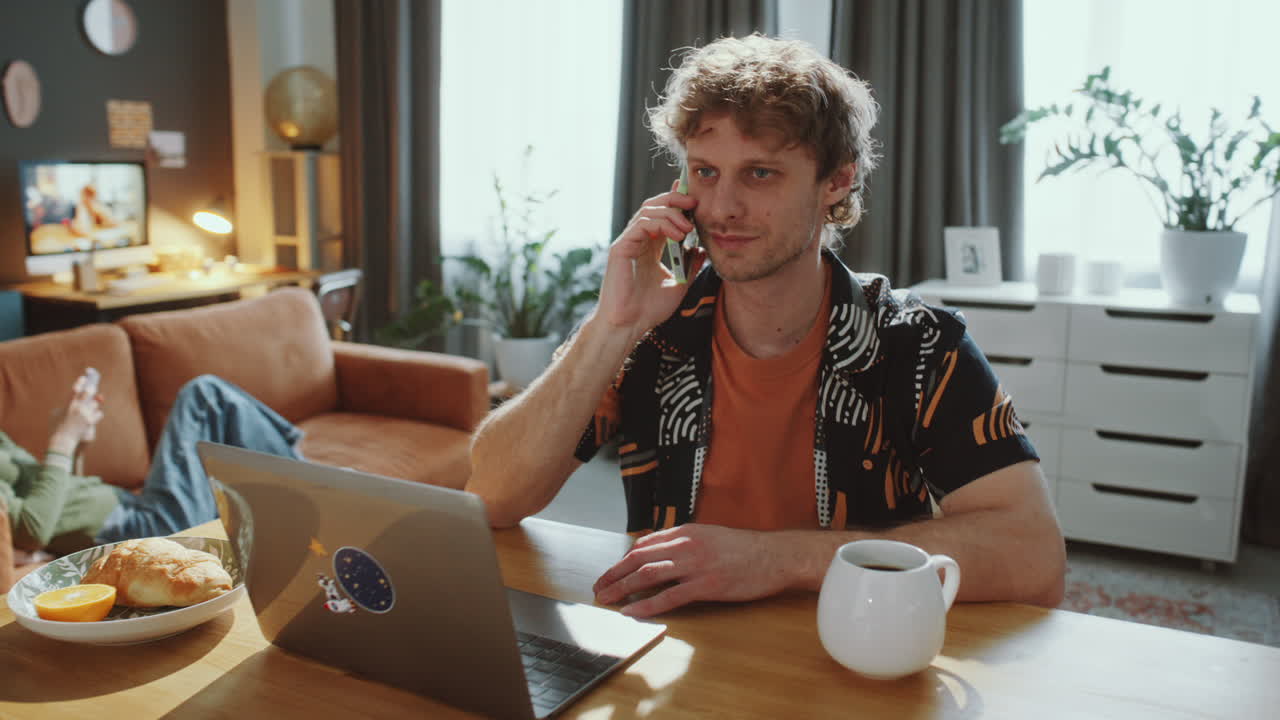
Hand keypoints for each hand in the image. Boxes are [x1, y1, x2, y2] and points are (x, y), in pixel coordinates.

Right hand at [49, 371, 104, 453]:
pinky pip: (99, 413)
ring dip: (93, 405)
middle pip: (89, 392)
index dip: (80, 382)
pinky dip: (96, 414)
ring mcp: (85, 415)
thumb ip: (64, 405)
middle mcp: (78, 408)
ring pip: (95, 404)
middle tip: (90, 389)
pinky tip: (92, 416)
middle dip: (91, 389)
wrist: (62, 441)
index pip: (75, 390)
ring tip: (86, 410)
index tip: (83, 378)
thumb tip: (73, 399)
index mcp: (68, 405)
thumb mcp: (55, 414)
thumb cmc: (56, 427)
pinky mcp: (91, 422)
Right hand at [592, 181, 706, 341]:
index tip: (694, 196)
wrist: (631, 324)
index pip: (662, 215)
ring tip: (688, 228)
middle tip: (695, 203)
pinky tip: (677, 235)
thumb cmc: (649, 309)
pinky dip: (660, 223)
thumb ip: (690, 265)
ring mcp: (628, 242)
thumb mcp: (679, 284)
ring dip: (672, 213)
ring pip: (648, 210)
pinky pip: (640, 223)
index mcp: (649, 246)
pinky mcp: (621, 247)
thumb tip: (702, 249)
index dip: (676, 201)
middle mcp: (638, 240)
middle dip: (675, 199)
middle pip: (654, 205)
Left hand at [592, 524, 796, 616]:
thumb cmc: (745, 549)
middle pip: (639, 558)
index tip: (610, 572)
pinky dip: (648, 605)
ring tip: (608, 599)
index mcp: (686, 532)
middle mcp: (686, 546)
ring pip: (648, 575)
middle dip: (614, 574)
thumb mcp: (710, 536)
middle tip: (599, 587)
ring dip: (623, 588)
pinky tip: (634, 612)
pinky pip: (670, 596)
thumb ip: (685, 542)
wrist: (775, 556)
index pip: (644, 544)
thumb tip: (660, 552)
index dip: (622, 560)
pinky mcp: (706, 586)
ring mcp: (696, 565)